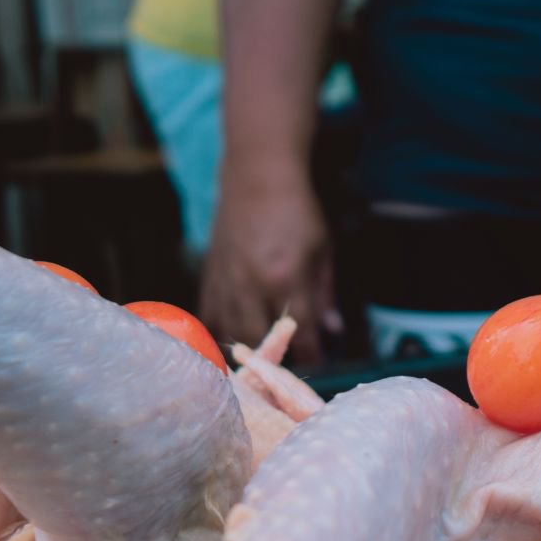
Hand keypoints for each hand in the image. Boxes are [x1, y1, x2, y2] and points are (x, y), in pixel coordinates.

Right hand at [200, 165, 336, 365]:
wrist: (257, 177)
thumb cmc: (297, 210)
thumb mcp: (323, 250)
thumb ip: (326, 294)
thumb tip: (332, 330)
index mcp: (285, 278)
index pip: (300, 331)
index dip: (312, 354)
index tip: (320, 364)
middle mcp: (251, 285)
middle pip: (261, 339)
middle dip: (278, 357)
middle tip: (292, 362)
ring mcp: (225, 282)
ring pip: (230, 333)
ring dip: (248, 350)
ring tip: (263, 358)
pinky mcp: (209, 276)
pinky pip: (207, 317)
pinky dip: (218, 333)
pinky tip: (231, 341)